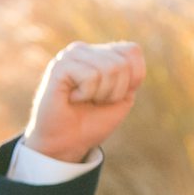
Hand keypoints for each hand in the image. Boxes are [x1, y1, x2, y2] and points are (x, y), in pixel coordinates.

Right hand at [24, 40, 143, 164]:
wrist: (65, 145)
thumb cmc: (91, 122)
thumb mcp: (123, 97)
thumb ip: (132, 72)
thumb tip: (132, 50)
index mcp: (98, 53)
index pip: (132, 50)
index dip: (133, 77)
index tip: (114, 96)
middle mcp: (84, 49)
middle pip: (122, 63)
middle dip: (115, 91)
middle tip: (94, 101)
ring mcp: (70, 56)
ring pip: (109, 68)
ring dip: (100, 94)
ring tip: (83, 100)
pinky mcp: (59, 66)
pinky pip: (91, 76)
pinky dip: (86, 94)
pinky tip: (71, 98)